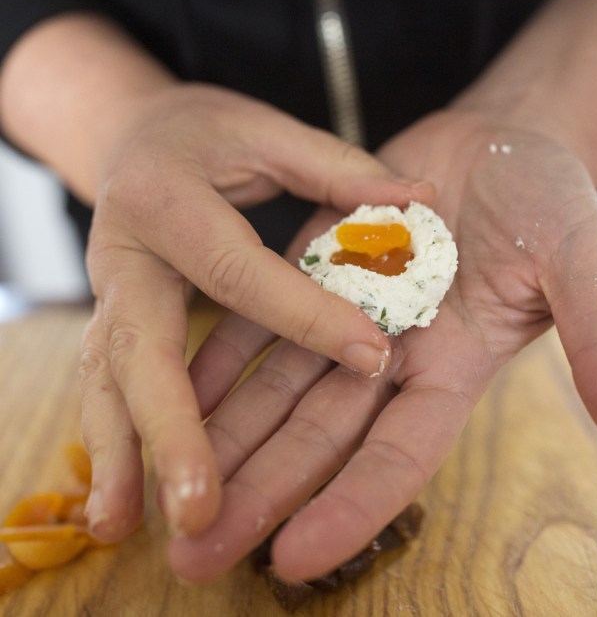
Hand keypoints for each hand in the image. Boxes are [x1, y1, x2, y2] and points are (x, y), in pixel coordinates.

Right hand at [78, 82, 431, 542]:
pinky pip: (109, 388)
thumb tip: (421, 195)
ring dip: (121, 458)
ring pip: (108, 383)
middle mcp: (124, 254)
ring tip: (125, 529)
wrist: (132, 136)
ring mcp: (110, 295)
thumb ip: (336, 168)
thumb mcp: (266, 134)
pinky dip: (117, 444)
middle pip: (144, 349)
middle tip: (200, 504)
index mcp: (166, 198)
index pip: (243, 274)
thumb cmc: (208, 133)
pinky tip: (125, 504)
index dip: (306, 316)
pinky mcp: (112, 322)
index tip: (372, 356)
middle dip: (172, 428)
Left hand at [167, 109, 596, 581]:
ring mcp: (345, 314)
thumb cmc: (551, 200)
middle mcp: (391, 356)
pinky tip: (169, 391)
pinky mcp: (313, 268)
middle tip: (193, 558)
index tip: (291, 560)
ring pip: (276, 388)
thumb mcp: (580, 262)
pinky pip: (257, 320)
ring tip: (167, 493)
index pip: (397, 455)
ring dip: (223, 436)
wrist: (500, 142)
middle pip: (317, 438)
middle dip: (259, 494)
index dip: (350, 508)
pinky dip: (218, 358)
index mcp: (453, 369)